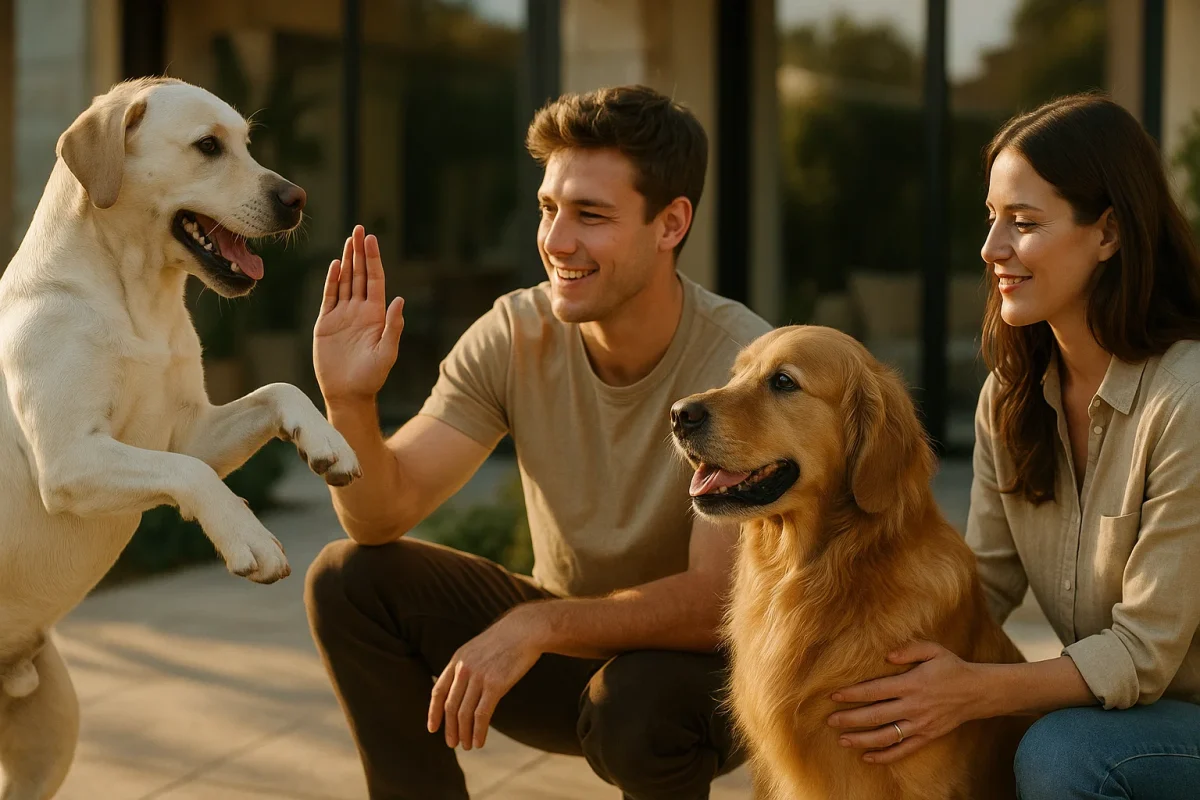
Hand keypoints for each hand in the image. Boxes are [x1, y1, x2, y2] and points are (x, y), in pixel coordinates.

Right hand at [313, 225, 404, 404]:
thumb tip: (400, 299)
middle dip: (360, 251)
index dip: (373, 259)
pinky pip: (329, 296)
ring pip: (345, 281)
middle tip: (360, 228)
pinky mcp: (326, 323)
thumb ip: (393, 326)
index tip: (372, 239)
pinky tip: (335, 265)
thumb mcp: (387, 352)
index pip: (375, 280)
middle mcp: (360, 310)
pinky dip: (332, 280)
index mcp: (375, 315)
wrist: (348, 393)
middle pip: (360, 274)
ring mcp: (343, 315)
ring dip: (347, 260)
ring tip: (349, 239)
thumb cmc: (371, 377)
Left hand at [427, 609, 544, 750]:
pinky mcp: (495, 685)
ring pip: (464, 713)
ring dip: (464, 733)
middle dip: (450, 728)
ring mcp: (479, 677)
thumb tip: (462, 689)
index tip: (432, 728)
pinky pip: (481, 714)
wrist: (525, 630)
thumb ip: (467, 667)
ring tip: (467, 745)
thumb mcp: (478, 649)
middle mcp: (464, 669)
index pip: (438, 691)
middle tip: (452, 743)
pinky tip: (479, 741)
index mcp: (457, 660)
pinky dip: (478, 731)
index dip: (433, 712)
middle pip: (450, 706)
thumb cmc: (505, 640)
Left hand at [826, 641, 984, 764]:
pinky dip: (885, 756)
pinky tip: (868, 757)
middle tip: (830, 720)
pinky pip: (903, 750)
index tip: (834, 695)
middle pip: (876, 715)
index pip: (876, 690)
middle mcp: (914, 706)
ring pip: (886, 736)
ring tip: (842, 740)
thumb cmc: (952, 667)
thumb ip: (909, 649)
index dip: (853, 693)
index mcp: (912, 684)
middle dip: (850, 718)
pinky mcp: (927, 737)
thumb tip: (887, 655)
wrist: (978, 692)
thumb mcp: (934, 650)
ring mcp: (920, 724)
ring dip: (862, 740)